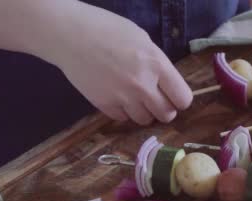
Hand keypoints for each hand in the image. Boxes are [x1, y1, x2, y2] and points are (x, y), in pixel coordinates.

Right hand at [51, 2, 192, 124]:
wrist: (69, 34)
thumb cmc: (107, 29)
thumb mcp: (142, 40)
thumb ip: (157, 63)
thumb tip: (166, 83)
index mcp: (156, 64)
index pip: (183, 98)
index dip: (180, 100)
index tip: (174, 97)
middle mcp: (143, 85)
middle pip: (166, 114)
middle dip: (164, 109)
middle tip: (156, 100)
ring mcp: (123, 97)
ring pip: (145, 120)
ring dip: (144, 112)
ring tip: (135, 97)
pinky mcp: (104, 105)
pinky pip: (123, 119)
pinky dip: (123, 112)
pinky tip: (118, 97)